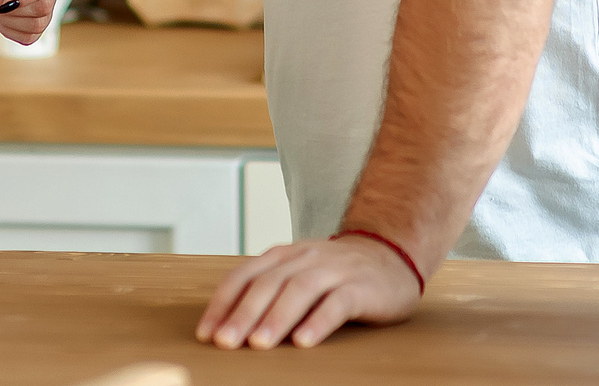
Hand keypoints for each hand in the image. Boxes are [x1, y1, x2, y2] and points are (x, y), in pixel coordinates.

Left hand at [194, 234, 423, 349]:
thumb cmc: (336, 274)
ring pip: (300, 290)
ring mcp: (334, 270)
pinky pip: (338, 302)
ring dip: (276, 317)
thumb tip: (228, 327)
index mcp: (284, 256)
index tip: (207, 333)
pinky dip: (318, 321)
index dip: (223, 304)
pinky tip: (305, 341)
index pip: (245, 276)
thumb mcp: (298, 274)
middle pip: (268, 284)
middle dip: (243, 314)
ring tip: (259, 343)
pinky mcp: (362, 287)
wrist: (391, 255)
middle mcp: (305, 258)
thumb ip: (269, 292)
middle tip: (226, 342)